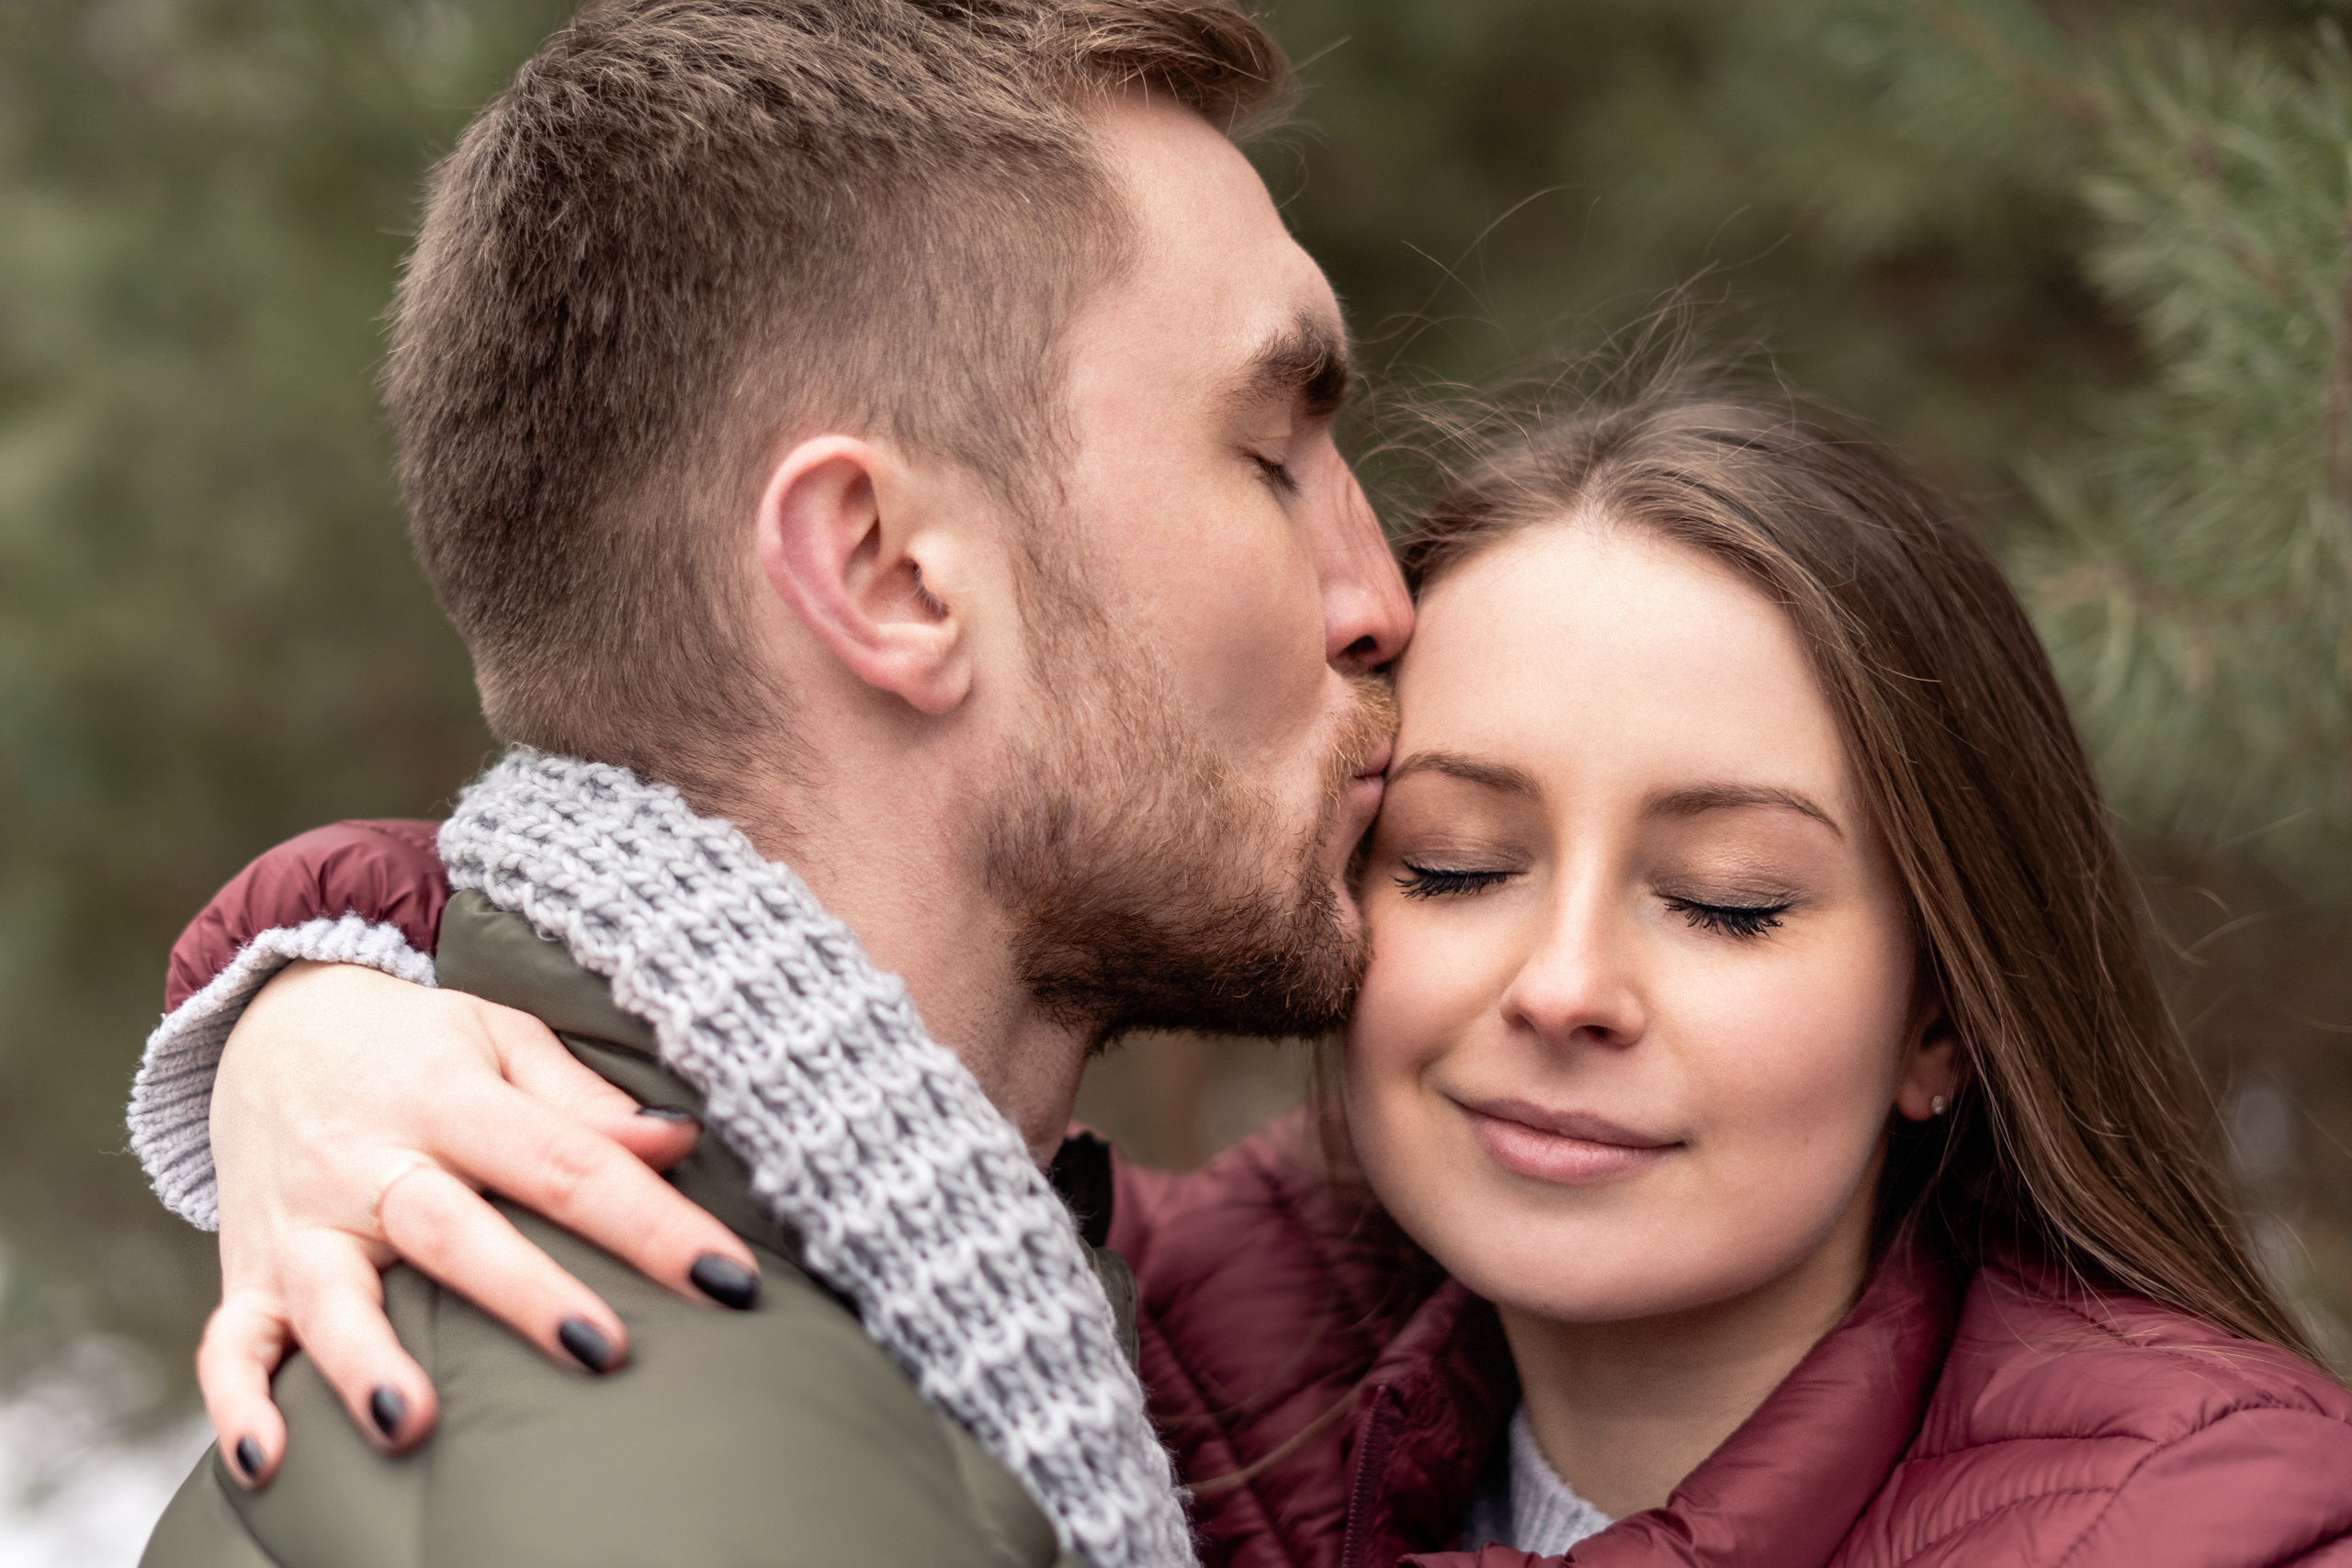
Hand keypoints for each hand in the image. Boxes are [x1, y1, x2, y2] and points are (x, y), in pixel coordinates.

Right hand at [198, 961, 759, 1486]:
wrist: (270, 1023)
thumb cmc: (418, 1046)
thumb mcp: (501, 1040)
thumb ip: (583, 1101)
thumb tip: (681, 1142)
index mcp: (449, 1097)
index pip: (565, 1163)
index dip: (650, 1222)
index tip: (727, 1278)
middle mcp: (370, 1160)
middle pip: (450, 1230)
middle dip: (525, 1295)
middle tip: (603, 1352)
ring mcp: (301, 1222)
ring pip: (331, 1297)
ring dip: (365, 1363)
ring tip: (411, 1423)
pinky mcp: (247, 1272)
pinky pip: (229, 1346)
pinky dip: (237, 1405)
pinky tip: (265, 1464)